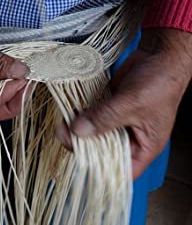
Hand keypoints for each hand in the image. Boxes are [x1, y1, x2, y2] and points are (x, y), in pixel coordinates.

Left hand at [56, 29, 191, 178]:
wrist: (159, 55)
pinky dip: (81, 112)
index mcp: (144, 146)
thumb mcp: (132, 103)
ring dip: (79, 126)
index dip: (100, 168)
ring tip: (63, 120)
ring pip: (94, 130)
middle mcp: (129, 136)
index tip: (79, 157)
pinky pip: (92, 113)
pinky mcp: (109, 105)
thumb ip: (105, 118)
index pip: (122, 169)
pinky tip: (70, 109)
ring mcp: (117, 120)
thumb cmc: (159, 82)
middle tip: (65, 132)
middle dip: (83, 143)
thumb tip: (78, 131)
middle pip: (102, 149)